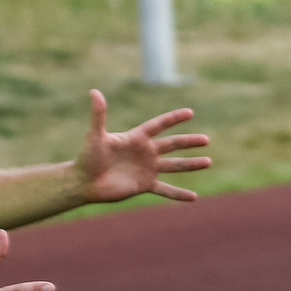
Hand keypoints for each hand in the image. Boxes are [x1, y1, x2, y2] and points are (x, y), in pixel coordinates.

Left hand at [75, 90, 209, 204]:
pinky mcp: (145, 185)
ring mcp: (147, 169)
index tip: (190, 113)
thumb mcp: (95, 135)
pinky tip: (193, 198)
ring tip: (208, 162)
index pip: (159, 125)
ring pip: (174, 166)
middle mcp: (145, 153)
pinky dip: (179, 194)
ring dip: (191, 164)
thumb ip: (98, 114)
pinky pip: (166, 190)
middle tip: (206, 140)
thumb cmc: (87, 157)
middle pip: (172, 145)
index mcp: (136, 138)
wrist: (83, 182)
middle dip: (189, 142)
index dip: (174, 119)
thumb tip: (94, 91)